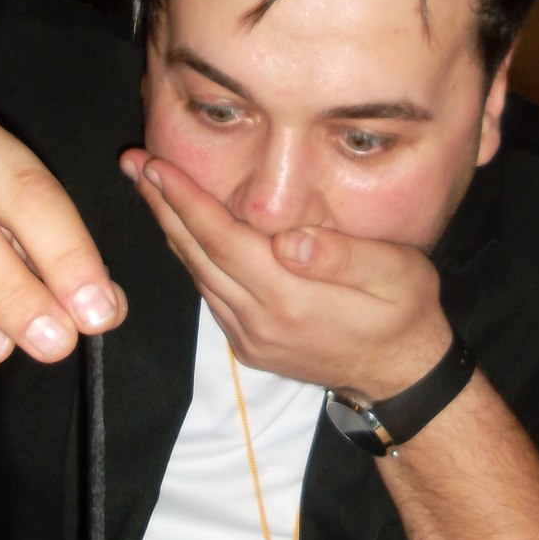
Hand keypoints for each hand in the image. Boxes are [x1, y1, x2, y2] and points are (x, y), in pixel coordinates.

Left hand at [120, 150, 450, 393]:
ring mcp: (249, 337)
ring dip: (170, 229)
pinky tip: (182, 230)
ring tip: (148, 187)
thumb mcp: (397, 274)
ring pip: (198, 275)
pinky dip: (192, 259)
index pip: (224, 240)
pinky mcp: (248, 345)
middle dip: (162, 206)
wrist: (400, 376)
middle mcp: (260, 321)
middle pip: (198, 255)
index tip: (156, 166)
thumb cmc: (405, 313)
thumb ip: (344, 255)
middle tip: (133, 162)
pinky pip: (210, 295)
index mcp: (292, 298)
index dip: (187, 201)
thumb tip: (290, 239)